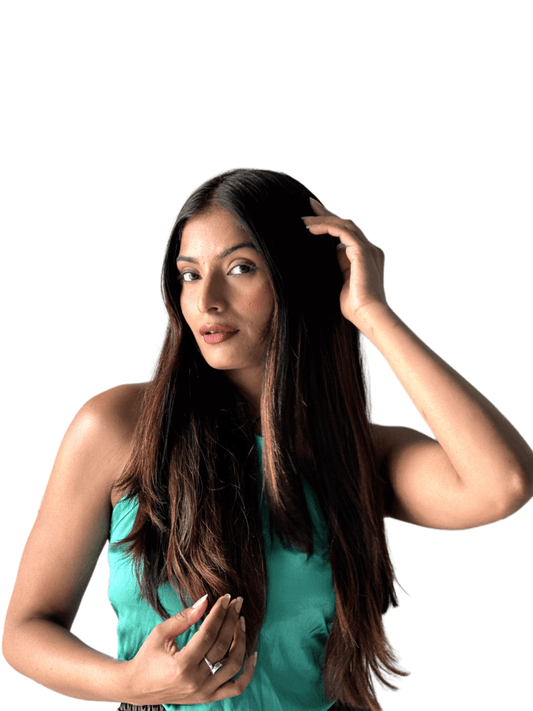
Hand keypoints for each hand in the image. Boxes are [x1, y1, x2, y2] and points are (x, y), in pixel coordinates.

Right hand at [122, 594, 255, 705]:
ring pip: (233, 665)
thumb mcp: (161, 633)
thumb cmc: (148, 657)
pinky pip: (236, 687)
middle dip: (231, 620)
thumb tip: (205, 601)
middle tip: (236, 603)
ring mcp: (204, 692)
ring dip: (241, 640)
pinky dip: (248, 672)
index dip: (219, 613)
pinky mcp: (208, 697)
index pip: (209, 633)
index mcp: (182, 664)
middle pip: (223, 646)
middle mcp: (196, 681)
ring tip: (240, 622)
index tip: (226, 597)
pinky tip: (252, 654)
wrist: (138, 687)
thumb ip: (184, 617)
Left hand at [302, 198, 387, 326]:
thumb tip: (324, 256)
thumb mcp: (340, 282)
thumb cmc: (354, 307)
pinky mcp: (363, 252)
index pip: (346, 234)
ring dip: (323, 220)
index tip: (312, 219)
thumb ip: (336, 267)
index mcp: (366, 257)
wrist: (367, 315)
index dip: (330, 224)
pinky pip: (343, 232)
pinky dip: (326, 228)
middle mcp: (370, 250)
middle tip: (309, 206)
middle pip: (346, 224)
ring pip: (344, 225)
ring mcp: (368, 249)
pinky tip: (310, 229)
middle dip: (327, 214)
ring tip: (304, 220)